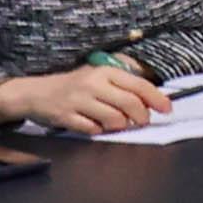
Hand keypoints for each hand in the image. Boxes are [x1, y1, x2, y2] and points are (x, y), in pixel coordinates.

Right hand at [0, 63, 166, 133]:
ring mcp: (79, 101)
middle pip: (131, 105)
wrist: (36, 93)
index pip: (140, 85)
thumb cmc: (74, 86)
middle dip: (142, 117)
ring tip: (115, 122)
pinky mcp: (67, 117)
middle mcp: (93, 84)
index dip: (157, 99)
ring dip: (120, 125)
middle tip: (141, 121)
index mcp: (105, 72)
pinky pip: (94, 130)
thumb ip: (124, 84)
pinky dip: (99, 130)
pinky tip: (94, 124)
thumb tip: (153, 98)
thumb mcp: (99, 76)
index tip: (167, 109)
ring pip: (116, 120)